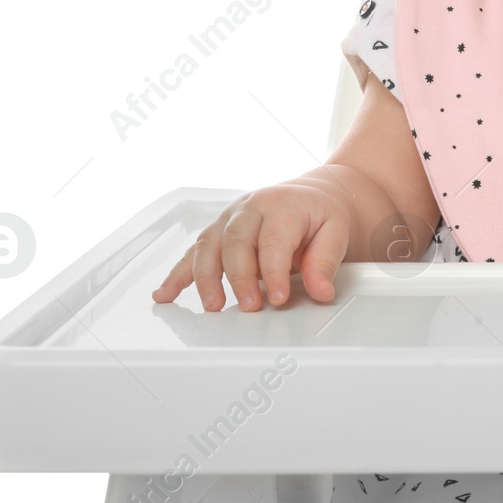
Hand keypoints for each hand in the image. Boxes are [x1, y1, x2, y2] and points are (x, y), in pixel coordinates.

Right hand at [150, 181, 353, 310]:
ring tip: (213, 305)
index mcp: (282, 205)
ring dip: (206, 277)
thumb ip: (326, 262)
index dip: (274, 272)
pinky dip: (178, 274)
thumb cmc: (322, 216)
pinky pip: (193, 252)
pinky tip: (165, 293)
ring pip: (208, 245)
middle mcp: (250, 208)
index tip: (278, 299)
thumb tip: (320, 291)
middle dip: (239, 277)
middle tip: (249, 306)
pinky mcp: (217, 231)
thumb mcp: (337, 233)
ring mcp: (229, 218)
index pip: (273, 240)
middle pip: (235, 241)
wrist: (314, 197)